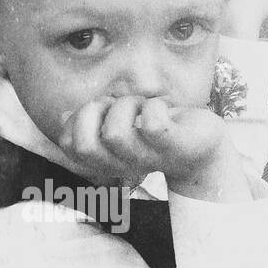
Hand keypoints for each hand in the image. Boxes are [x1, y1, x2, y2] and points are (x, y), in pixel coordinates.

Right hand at [59, 94, 249, 200]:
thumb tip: (63, 116)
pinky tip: (163, 108)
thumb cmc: (160, 130)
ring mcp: (148, 157)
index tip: (101, 108)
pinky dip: (154, 106)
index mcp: (107, 158)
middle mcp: (123, 163)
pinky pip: (152, 123)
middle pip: (84, 146)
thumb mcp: (121, 124)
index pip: (69, 144)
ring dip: (127, 105)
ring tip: (143, 105)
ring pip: (115, 133)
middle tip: (117, 104)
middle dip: (93, 112)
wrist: (204, 146)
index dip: (76, 118)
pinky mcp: (173, 145)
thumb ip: (94, 121)